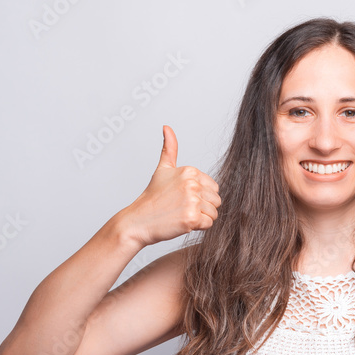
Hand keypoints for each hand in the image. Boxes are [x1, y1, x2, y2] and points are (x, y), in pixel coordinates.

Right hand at [120, 125, 220, 247]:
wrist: (138, 221)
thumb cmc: (152, 198)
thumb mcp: (162, 169)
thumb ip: (169, 148)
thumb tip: (167, 127)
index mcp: (190, 171)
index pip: (214, 188)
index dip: (201, 196)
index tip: (182, 198)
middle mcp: (192, 184)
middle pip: (216, 200)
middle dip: (202, 208)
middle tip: (182, 208)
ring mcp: (192, 201)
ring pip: (214, 213)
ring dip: (201, 218)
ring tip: (181, 215)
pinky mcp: (192, 218)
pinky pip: (209, 224)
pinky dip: (198, 227)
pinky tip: (182, 223)